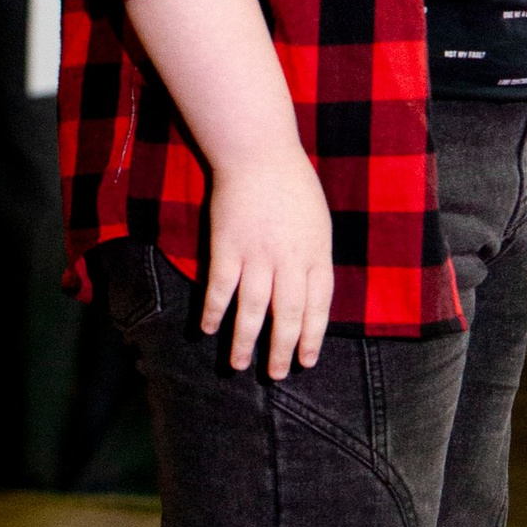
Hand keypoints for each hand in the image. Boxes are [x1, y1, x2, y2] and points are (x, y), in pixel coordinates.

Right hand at [201, 142, 333, 377]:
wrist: (259, 152)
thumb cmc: (292, 184)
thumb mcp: (317, 222)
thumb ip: (314, 258)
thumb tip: (310, 293)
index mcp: (317, 253)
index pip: (319, 306)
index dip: (312, 337)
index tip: (306, 361)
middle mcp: (290, 259)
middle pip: (288, 315)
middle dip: (282, 350)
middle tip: (274, 375)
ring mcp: (258, 254)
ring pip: (253, 309)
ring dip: (245, 340)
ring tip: (238, 365)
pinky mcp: (227, 246)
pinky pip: (220, 287)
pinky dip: (213, 310)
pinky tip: (207, 329)